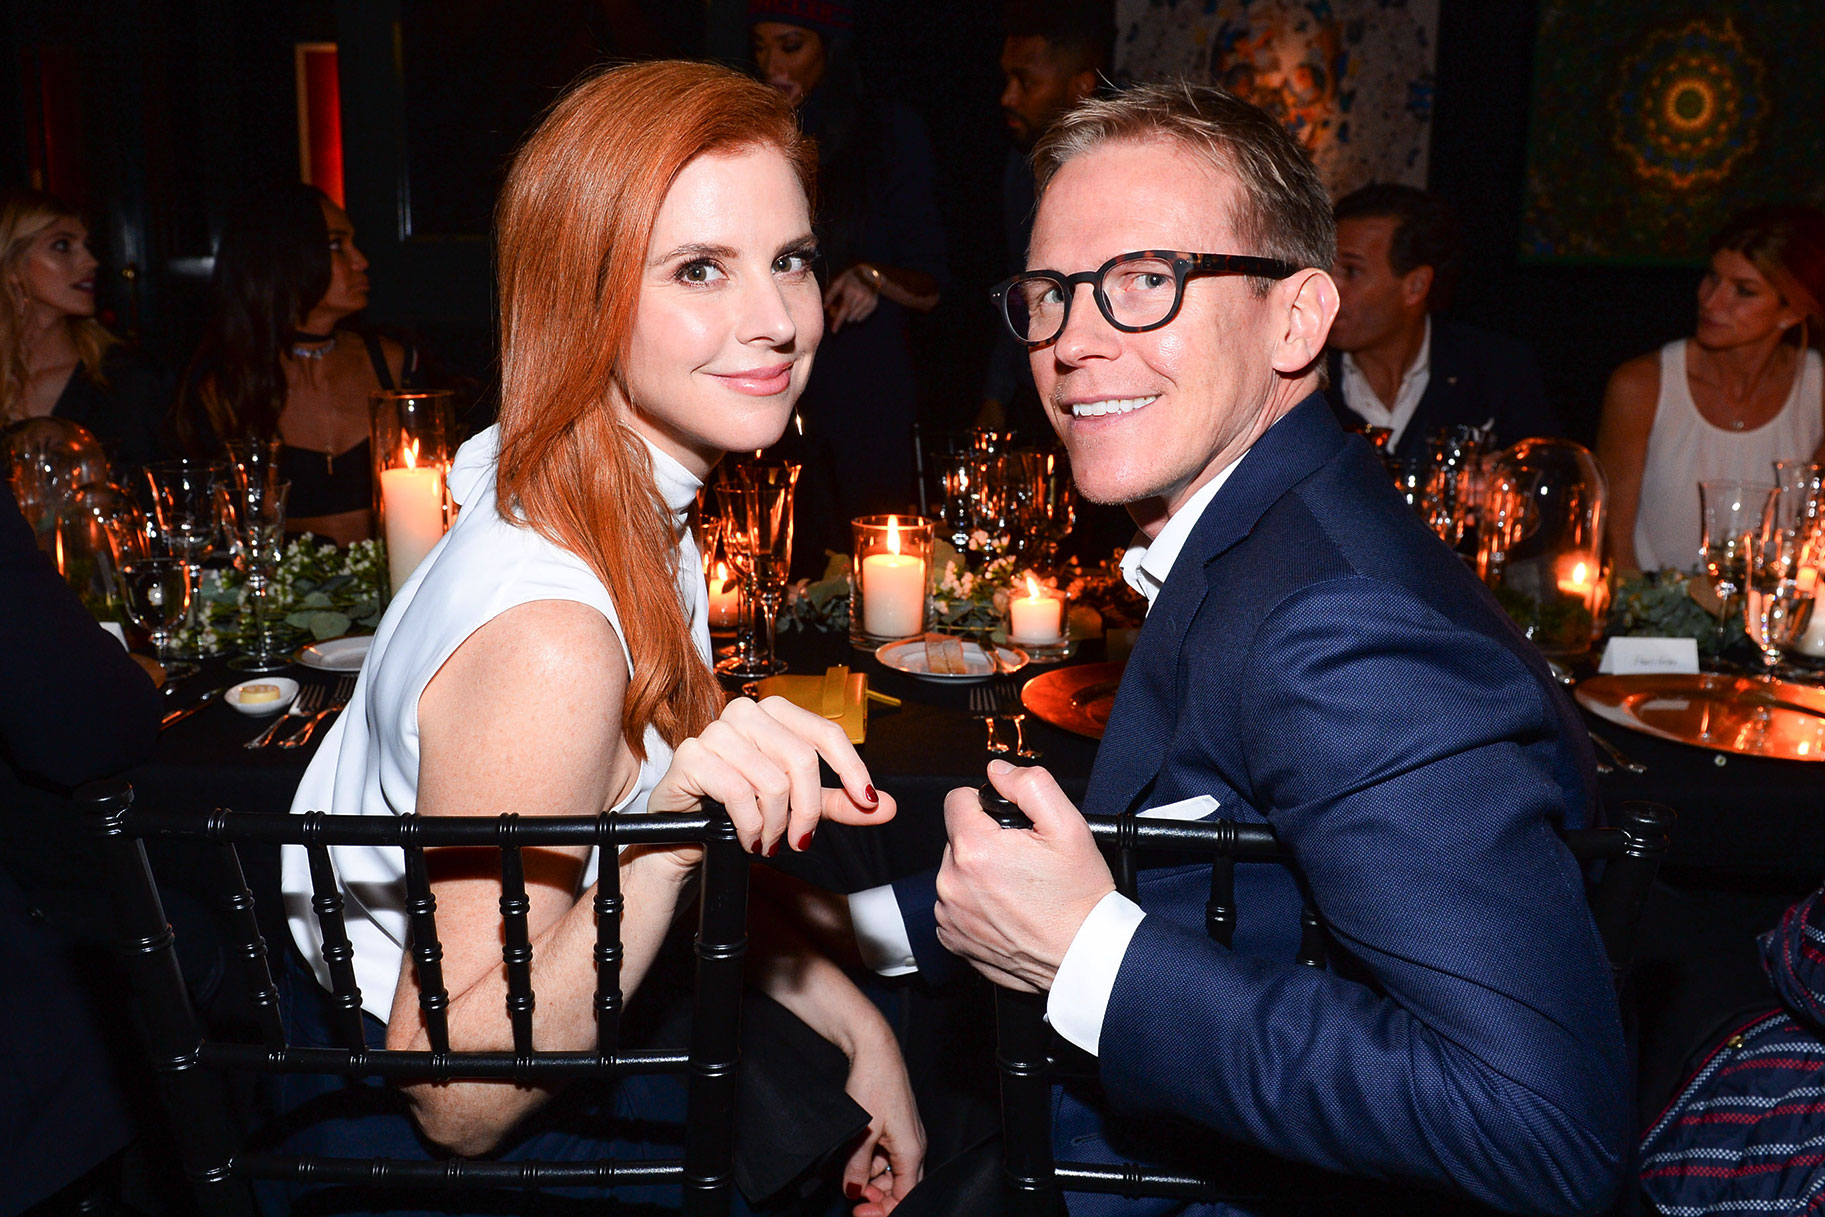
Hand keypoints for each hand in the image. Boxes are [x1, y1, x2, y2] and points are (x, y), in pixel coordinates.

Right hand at [647, 696, 892, 854]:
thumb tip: (886, 806)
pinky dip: (750, 824)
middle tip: (799, 840)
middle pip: (801, 759)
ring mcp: (716, 731)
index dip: (852, 768)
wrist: (685, 833)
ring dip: (775, 823)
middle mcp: (746, 713)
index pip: (826, 733)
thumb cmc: (741, 810)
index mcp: (775, 714)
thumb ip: (840, 803)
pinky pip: (737, 791)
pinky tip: (748, 836)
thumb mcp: (798, 806)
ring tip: (767, 840)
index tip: (866, 801)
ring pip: (772, 780)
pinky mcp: (691, 755)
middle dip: (807, 810)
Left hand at [824, 265, 882, 333]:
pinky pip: (862, 317)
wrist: (869, 273)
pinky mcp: (873, 304)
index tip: (834, 331)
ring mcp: (868, 301)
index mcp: (851, 291)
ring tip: (848, 305)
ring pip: (855, 318)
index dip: (838, 321)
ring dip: (849, 315)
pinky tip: (856, 306)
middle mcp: (861, 297)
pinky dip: (856, 315)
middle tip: (839, 308)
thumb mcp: (839, 282)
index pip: (844, 310)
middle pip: (848, 316)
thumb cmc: (850, 277)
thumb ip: (831, 294)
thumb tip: (825, 307)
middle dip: (842, 316)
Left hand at [840, 1027, 924, 1214]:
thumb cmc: (873, 1085)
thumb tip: (853, 1191)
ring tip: (847, 1172)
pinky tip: (853, 1155)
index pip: (906, 1196)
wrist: (875, 1051)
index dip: (884, 1210)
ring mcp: (905, 1136)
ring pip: (890, 1172)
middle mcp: (913, 1146)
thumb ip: (857, 1166)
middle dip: (877, 1197)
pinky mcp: (895, 1127)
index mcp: (912, 1151)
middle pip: (900, 1187)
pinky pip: (886, 1155)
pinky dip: (870, 1160)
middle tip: (852, 1197)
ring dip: (871, 1178)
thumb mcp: (862, 1132)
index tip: (861, 1212)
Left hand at [934, 759, 1113, 991]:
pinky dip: (976, 906)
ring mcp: (950, 914)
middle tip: (1022, 862)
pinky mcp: (953, 939)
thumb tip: (997, 772)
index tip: (1009, 826)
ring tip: (1018, 890)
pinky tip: (1006, 913)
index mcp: (974, 849)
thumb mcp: (1069, 826)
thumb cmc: (1079, 898)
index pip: (957, 800)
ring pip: (956, 872)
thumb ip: (1030, 785)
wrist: (1084, 956)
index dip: (986, 806)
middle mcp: (952, 882)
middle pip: (957, 838)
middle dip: (985, 842)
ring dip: (979, 875)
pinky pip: (955, 907)